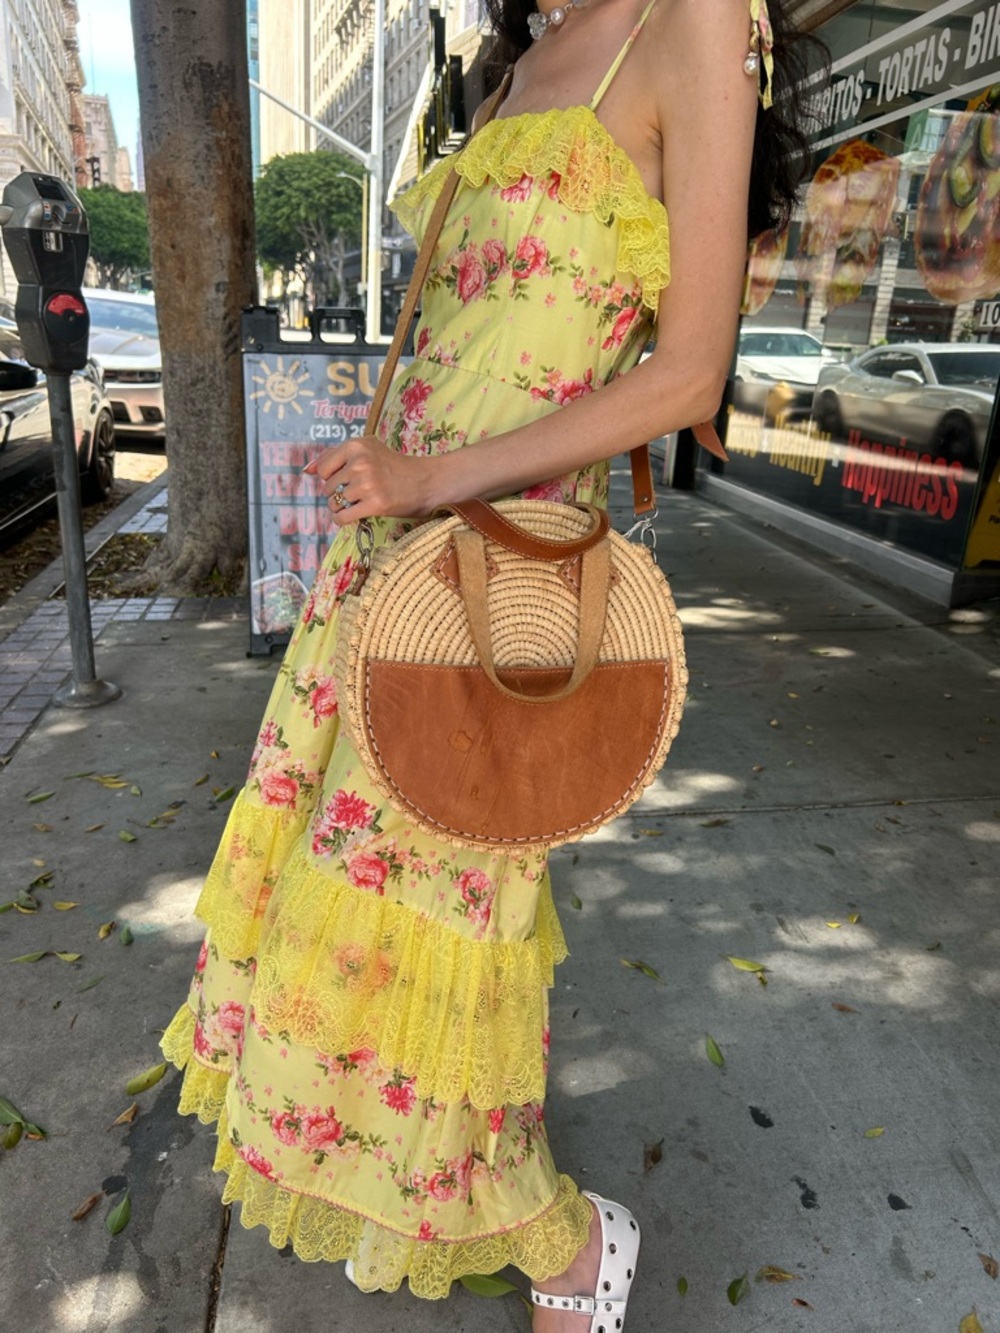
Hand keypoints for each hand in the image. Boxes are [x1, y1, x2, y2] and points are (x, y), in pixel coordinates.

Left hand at [303, 436, 436, 525]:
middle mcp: (360, 462)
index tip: (348, 479)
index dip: (331, 477)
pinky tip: (353, 516)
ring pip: (334, 503)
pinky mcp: (375, 504)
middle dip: (338, 494)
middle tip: (358, 493)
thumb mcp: (367, 450)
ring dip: (342, 508)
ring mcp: (367, 484)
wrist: (426, 482)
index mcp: (356, 445)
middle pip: (327, 487)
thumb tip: (306, 470)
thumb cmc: (395, 467)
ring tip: (359, 503)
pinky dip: (342, 520)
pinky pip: (342, 518)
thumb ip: (335, 457)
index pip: (322, 468)